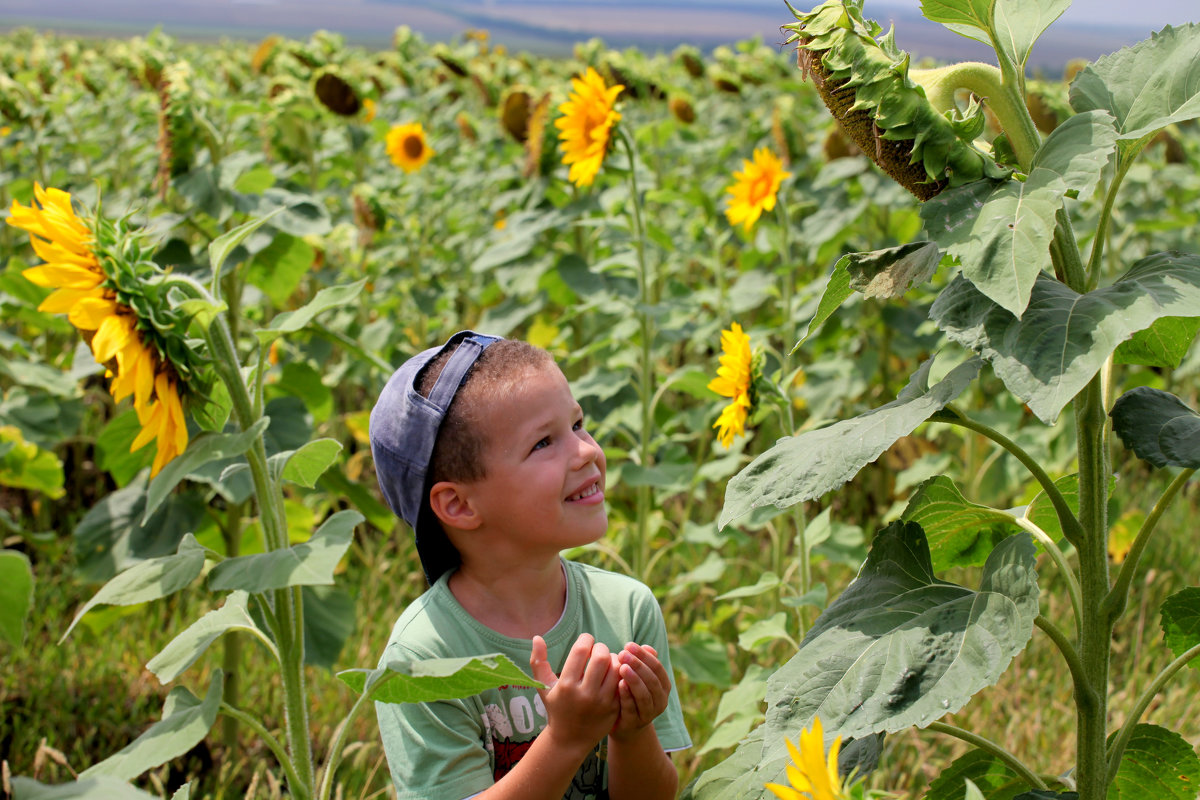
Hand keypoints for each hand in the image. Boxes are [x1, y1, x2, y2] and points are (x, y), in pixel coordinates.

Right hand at [529, 633, 619, 754]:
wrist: (570, 740)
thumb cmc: (556, 708)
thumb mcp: (543, 686)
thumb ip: (538, 661)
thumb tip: (537, 637)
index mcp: (566, 685)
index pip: (581, 651)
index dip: (586, 639)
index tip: (586, 641)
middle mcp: (585, 694)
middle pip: (601, 657)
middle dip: (600, 647)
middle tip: (597, 650)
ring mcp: (601, 702)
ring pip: (616, 668)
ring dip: (613, 659)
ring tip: (606, 660)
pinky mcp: (614, 708)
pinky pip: (623, 683)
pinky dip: (620, 673)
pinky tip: (613, 672)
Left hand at [609, 642, 670, 740]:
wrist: (625, 725)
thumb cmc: (632, 694)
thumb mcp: (639, 677)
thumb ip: (644, 663)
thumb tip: (647, 647)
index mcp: (664, 687)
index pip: (657, 667)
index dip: (643, 655)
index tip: (628, 645)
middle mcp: (660, 701)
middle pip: (652, 680)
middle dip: (638, 665)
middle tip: (623, 654)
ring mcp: (648, 714)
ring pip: (644, 695)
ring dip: (634, 680)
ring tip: (622, 667)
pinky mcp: (634, 723)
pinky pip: (632, 709)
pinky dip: (627, 696)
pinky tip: (619, 684)